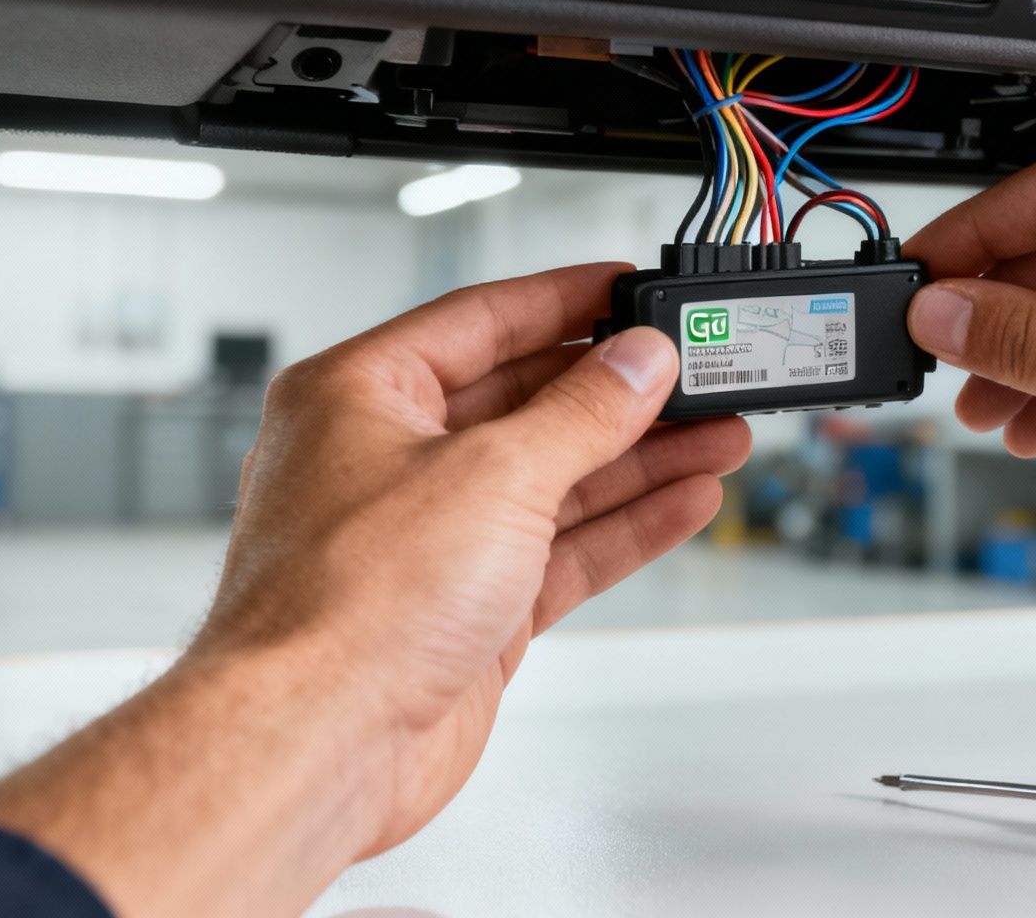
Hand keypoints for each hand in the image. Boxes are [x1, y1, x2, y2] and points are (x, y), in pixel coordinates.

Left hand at [0, 264, 749, 917]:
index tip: (634, 289)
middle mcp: (387, 460)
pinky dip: (623, 526)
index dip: (568, 300)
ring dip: (639, 459)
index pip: (482, 319)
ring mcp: (429, 538)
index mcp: (357, 395)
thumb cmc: (345, 608)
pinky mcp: (467, 609)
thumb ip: (581, 413)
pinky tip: (682, 500)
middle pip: (526, 400)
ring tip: (718, 433)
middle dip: (620, 390)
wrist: (317, 745)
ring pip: (554, 478)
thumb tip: (636, 361)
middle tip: (699, 372)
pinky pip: (559, 548)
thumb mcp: (491, 475)